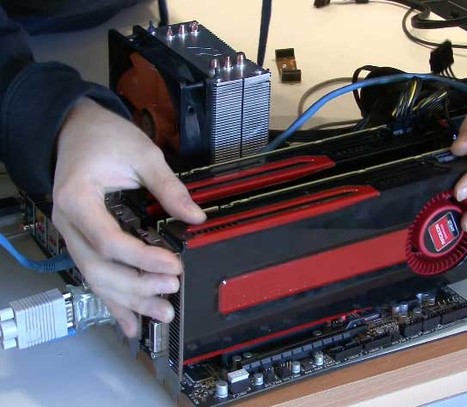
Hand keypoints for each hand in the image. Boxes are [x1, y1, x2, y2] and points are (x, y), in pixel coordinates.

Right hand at [52, 98, 205, 336]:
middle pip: (100, 268)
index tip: (174, 264)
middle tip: (173, 291)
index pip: (108, 241)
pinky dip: (113, 302)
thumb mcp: (142, 154)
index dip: (142, 258)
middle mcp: (68, 223)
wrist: (76, 129)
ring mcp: (72, 235)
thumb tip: (196, 217)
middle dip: (137, 286)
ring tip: (162, 315)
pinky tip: (130, 325)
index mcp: (78, 199)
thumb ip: (168, 187)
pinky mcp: (82, 240)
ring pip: (97, 278)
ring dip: (128, 301)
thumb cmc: (106, 137)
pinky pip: (95, 276)